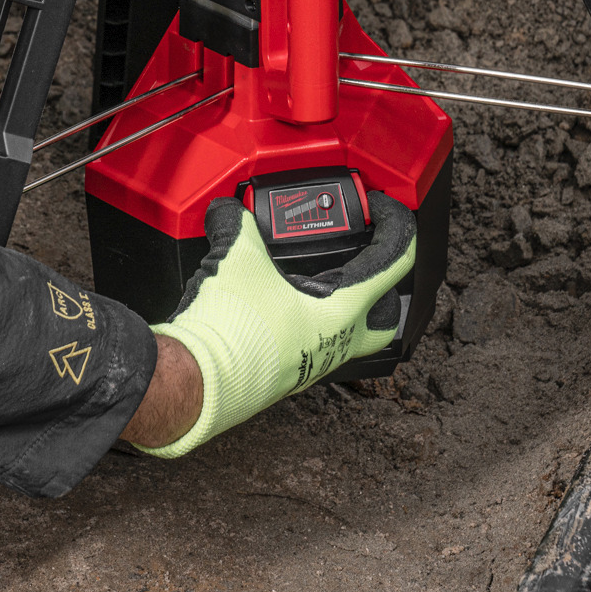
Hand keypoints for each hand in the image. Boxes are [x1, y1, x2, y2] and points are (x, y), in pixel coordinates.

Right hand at [126, 192, 416, 456]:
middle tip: (365, 261)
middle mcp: (335, 344)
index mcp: (341, 313)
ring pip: (346, 334)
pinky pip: (311, 344)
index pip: (395, 264)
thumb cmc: (228, 333)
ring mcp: (312, 363)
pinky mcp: (286, 372)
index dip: (395, 226)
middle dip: (382, 288)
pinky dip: (305, 320)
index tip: (379, 210)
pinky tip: (278, 305)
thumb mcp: (236, 259)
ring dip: (338, 304)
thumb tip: (231, 212)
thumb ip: (238, 224)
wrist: (195, 381)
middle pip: (385, 318)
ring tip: (314, 277)